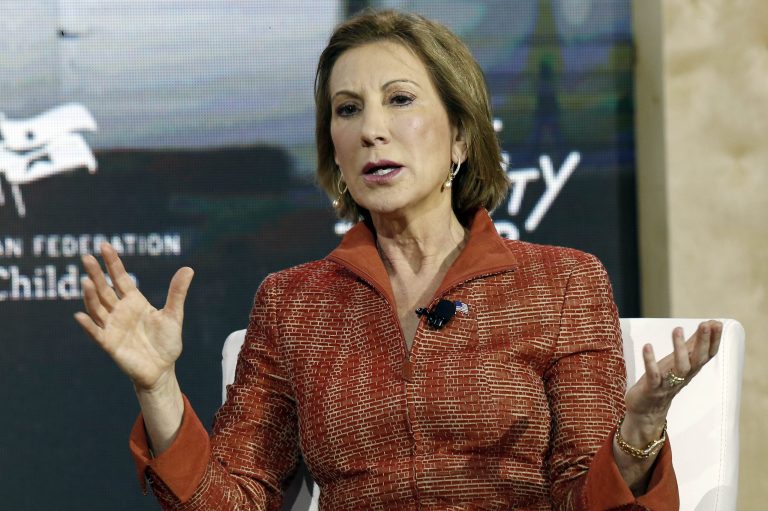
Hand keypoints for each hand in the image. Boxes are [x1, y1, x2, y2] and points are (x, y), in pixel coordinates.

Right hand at [74, 242, 193, 390]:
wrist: (162, 369)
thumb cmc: (167, 342)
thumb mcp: (174, 315)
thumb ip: (177, 293)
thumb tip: (188, 268)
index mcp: (134, 301)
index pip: (120, 278)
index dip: (112, 263)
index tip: (104, 246)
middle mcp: (120, 311)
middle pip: (104, 289)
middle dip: (96, 274)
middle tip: (86, 257)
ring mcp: (112, 326)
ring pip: (98, 308)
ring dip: (91, 296)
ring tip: (86, 281)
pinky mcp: (109, 344)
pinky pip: (96, 332)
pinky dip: (88, 324)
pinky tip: (80, 315)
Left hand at [624, 320, 722, 432]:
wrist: (646, 411)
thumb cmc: (663, 381)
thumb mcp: (678, 360)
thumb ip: (692, 344)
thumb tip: (710, 324)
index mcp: (690, 369)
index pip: (707, 355)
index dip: (713, 340)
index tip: (717, 323)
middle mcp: (682, 376)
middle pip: (697, 360)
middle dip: (703, 342)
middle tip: (706, 324)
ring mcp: (668, 383)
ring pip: (680, 367)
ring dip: (679, 348)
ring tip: (677, 329)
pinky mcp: (652, 389)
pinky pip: (653, 375)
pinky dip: (650, 361)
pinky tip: (647, 346)